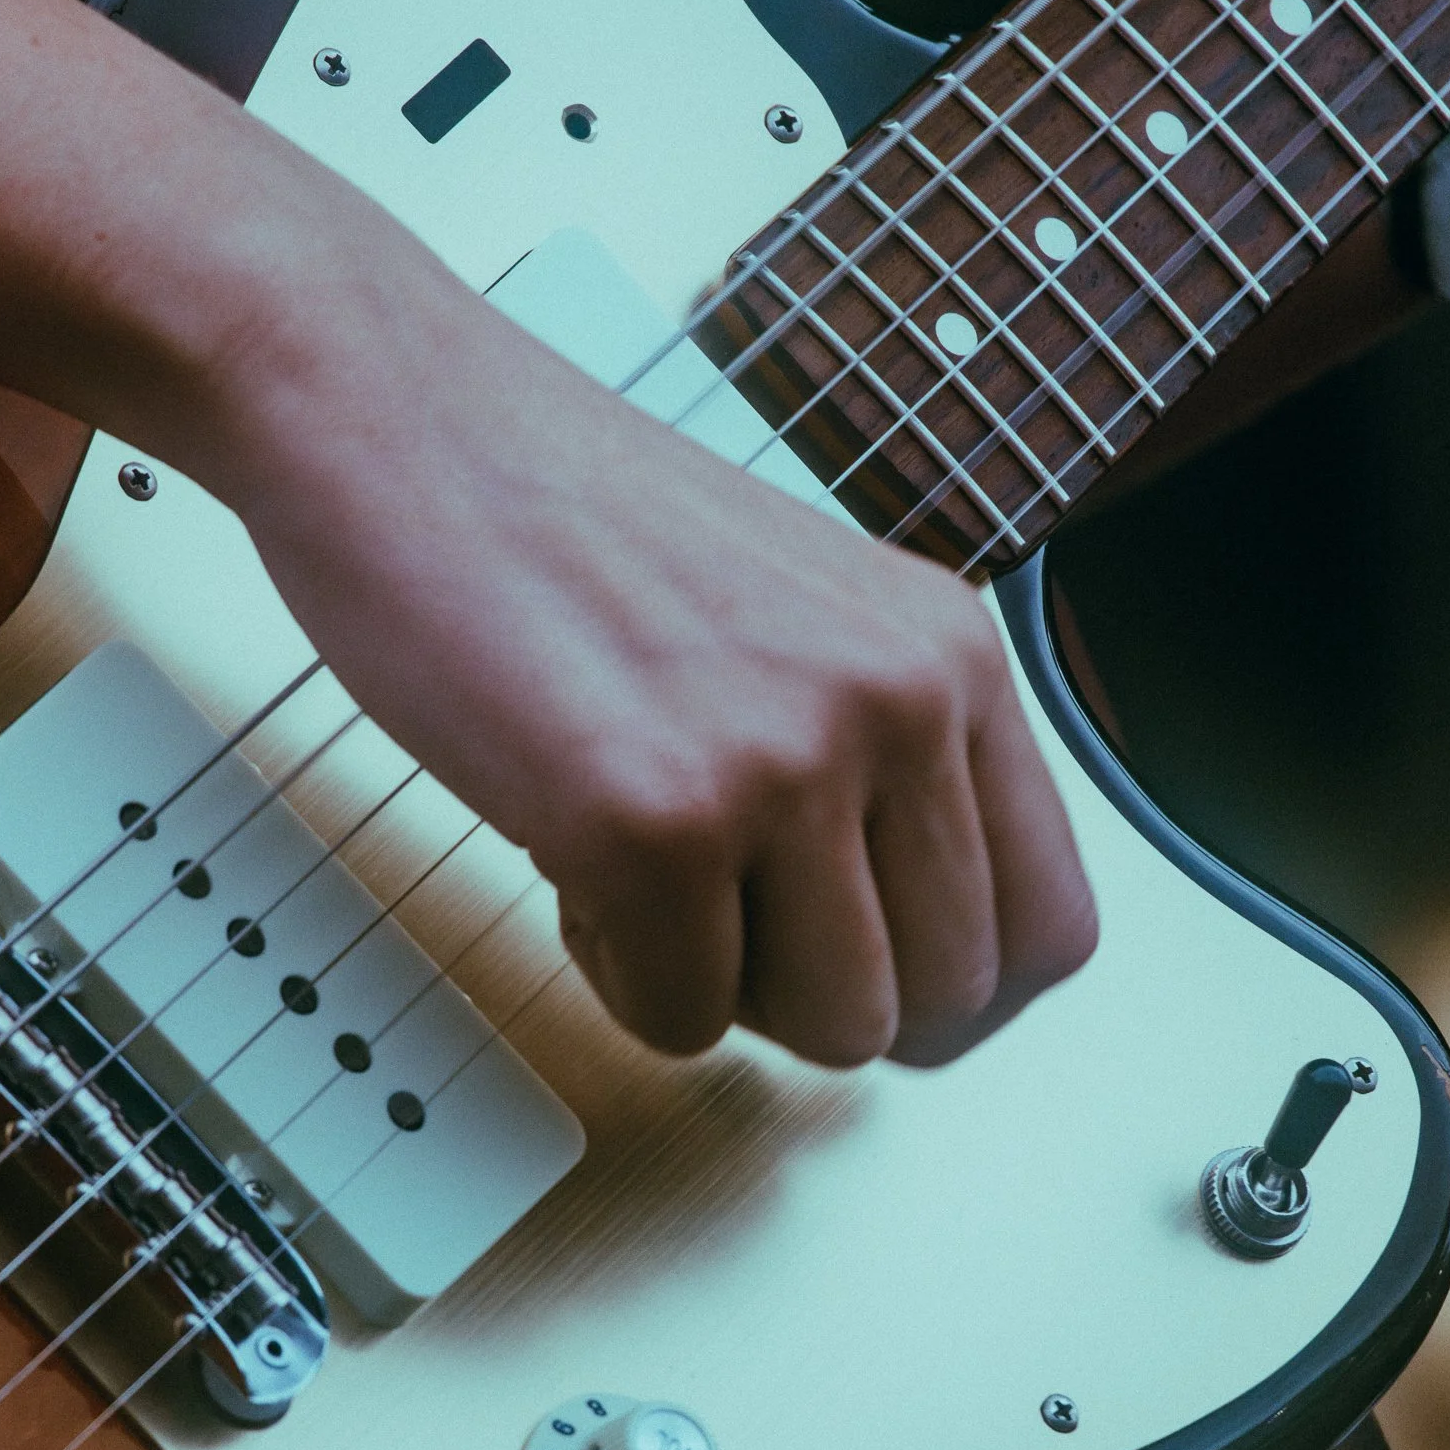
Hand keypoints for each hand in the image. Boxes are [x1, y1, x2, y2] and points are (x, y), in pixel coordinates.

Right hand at [206, 270, 1096, 1070]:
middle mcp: (897, 702)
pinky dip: (616, 976)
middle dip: (826, 1001)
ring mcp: (783, 761)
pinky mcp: (654, 820)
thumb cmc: (561, 512)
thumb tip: (925, 950)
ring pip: (834, 1031)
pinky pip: (681, 1021)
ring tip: (649, 879)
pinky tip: (573, 859)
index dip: (959, 992)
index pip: (1050, 925)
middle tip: (730, 929)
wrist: (399, 417)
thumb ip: (883, 750)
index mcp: (949, 650)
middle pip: (948, 1000)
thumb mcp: (803, 609)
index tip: (875, 978)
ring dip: (726, 993)